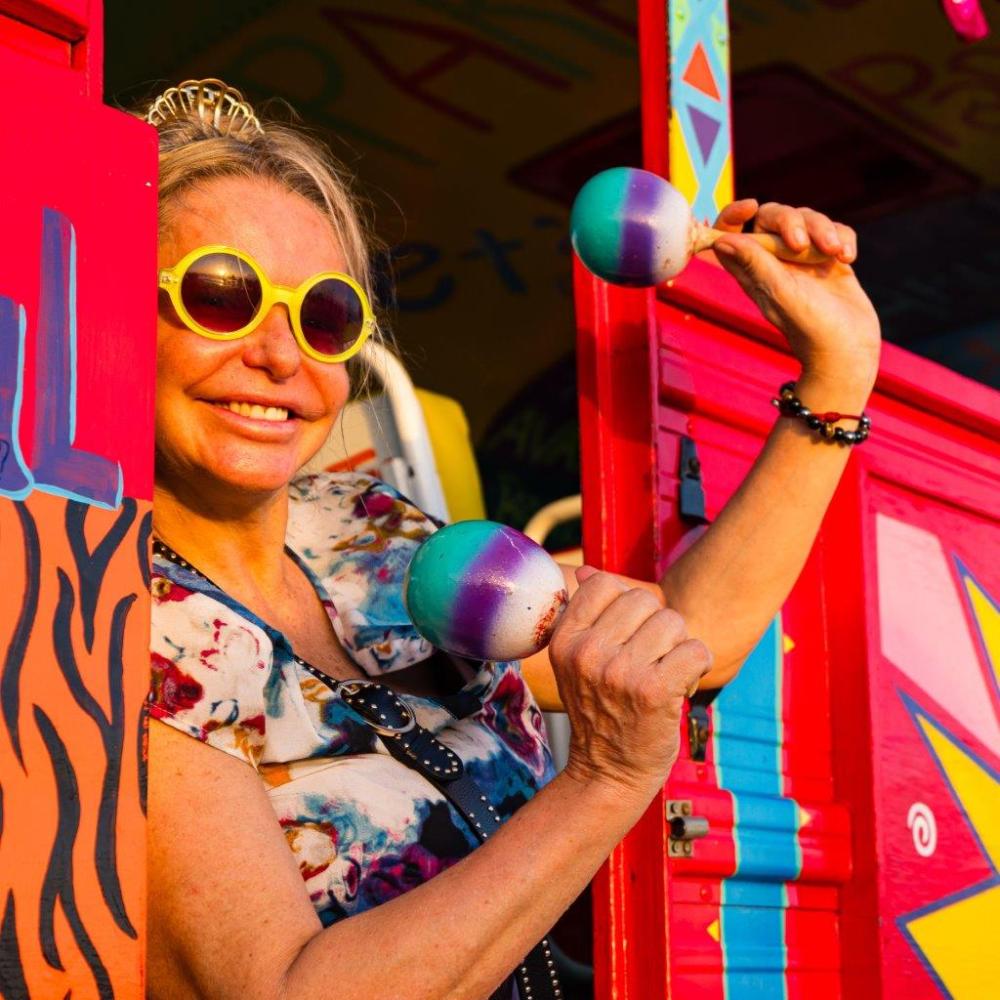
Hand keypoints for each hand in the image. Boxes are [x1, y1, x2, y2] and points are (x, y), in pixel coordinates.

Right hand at [548, 568, 711, 798]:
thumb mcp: (578, 662)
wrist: (608, 773)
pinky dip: (699, 666)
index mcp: (565, 639)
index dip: (627, 604)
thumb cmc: (601, 712)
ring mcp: (619, 671)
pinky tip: (683, 685)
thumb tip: (588, 571)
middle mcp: (587, 652)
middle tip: (649, 660)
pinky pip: (696, 649)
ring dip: (679, 647)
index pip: (605, 584)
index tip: (628, 635)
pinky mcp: (653, 691)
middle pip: (645, 600)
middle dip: (657, 627)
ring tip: (664, 675)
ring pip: (673, 623)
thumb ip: (586, 615)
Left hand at [711, 200, 880, 391]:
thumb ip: (754, 263)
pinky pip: (834, 229)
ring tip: (835, 254)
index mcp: (752, 270)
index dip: (733, 214)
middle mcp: (774, 262)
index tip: (750, 207)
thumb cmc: (809, 326)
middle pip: (772, 216)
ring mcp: (803, 259)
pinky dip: (842, 238)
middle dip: (790, 220)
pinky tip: (847, 259)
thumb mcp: (779, 291)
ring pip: (807, 218)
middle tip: (801, 245)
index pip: (730, 233)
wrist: (849, 348)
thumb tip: (721, 240)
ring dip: (823, 229)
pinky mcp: (829, 259)